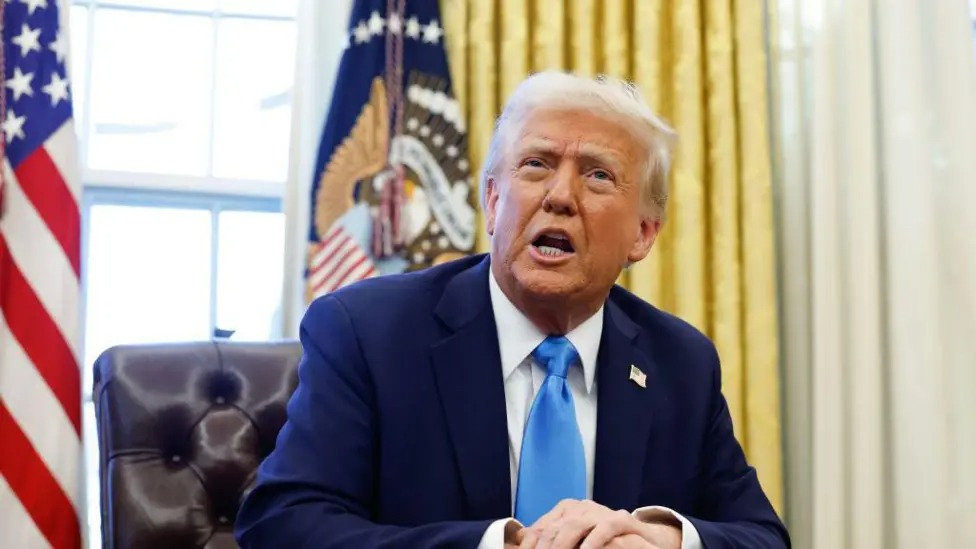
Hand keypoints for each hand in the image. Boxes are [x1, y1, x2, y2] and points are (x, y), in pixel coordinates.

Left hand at [516, 499, 681, 548]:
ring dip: (562, 545)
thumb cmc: (607, 543)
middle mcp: (582, 508)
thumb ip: (554, 540)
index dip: (530, 545)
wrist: (647, 540)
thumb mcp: (578, 542)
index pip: (540, 529)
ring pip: (575, 526)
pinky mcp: (622, 520)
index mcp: (567, 512)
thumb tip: (520, 541)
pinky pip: (605, 528)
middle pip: (554, 528)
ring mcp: (601, 512)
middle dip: (544, 548)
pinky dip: (593, 542)